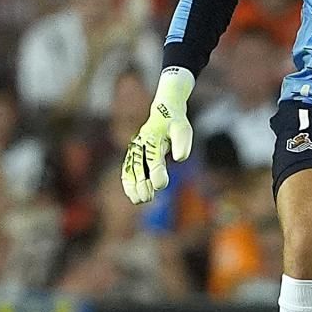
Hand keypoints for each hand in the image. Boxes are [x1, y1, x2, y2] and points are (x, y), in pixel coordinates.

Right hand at [121, 67, 195, 203]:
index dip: (156, 172)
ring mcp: (136, 149)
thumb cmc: (175, 122)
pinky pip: (128, 169)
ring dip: (133, 186)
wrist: (164, 110)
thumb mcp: (183, 128)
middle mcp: (141, 143)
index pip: (153, 157)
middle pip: (138, 166)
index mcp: (153, 137)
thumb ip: (181, 143)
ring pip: (130, 169)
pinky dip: (129, 182)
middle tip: (148, 198)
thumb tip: (180, 158)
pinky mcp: (134, 154)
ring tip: (139, 200)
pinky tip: (133, 195)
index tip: (161, 185)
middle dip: (142, 183)